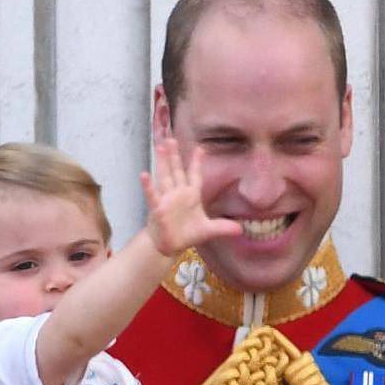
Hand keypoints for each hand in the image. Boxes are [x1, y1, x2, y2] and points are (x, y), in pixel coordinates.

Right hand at [141, 138, 241, 255]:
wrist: (170, 245)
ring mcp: (167, 200)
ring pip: (164, 177)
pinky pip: (152, 195)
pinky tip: (144, 174)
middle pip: (177, 170)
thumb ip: (223, 227)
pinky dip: (148, 186)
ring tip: (159, 147)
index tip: (201, 148)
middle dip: (175, 155)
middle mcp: (178, 194)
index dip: (197, 163)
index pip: (195, 175)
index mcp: (191, 196)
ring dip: (162, 162)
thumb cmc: (187, 234)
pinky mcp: (158, 209)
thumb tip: (241, 229)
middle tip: (171, 138)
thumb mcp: (208, 230)